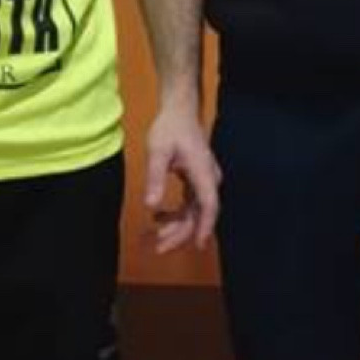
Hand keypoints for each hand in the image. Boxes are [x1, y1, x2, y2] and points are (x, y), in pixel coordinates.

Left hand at [143, 96, 219, 252]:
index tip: (197, 245)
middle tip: (159, 248)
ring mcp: (204, 181)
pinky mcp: (197, 181)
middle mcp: (208, 179)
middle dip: (181, 234)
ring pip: (194, 212)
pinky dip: (176, 214)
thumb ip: (155, 178)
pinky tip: (158, 217)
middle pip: (200, 214)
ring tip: (155, 238)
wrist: (180, 111)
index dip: (204, 227)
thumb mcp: (158, 151)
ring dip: (177, 226)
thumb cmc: (170, 128)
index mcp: (203, 172)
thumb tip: (150, 205)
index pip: (209, 205)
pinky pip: (190, 204)